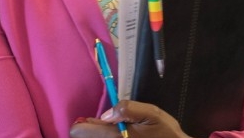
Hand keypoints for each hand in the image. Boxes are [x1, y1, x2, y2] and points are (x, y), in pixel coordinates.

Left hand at [70, 100, 192, 137]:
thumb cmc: (165, 133)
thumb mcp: (151, 114)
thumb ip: (128, 109)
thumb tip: (106, 114)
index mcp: (115, 137)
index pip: (78, 132)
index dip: (83, 124)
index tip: (96, 121)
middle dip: (93, 131)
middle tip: (110, 126)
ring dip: (101, 137)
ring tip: (118, 133)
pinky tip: (121, 137)